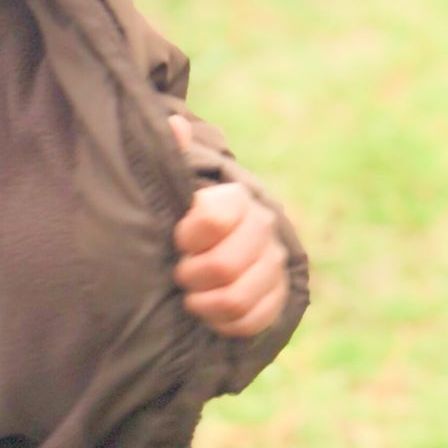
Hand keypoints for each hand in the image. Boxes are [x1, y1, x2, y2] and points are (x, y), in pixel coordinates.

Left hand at [167, 114, 287, 338]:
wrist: (207, 247)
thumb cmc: (180, 216)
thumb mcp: (170, 185)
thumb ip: (169, 154)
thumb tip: (174, 124)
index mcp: (235, 198)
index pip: (214, 219)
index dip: (188, 236)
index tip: (176, 239)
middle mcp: (262, 227)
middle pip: (224, 267)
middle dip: (191, 276)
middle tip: (179, 272)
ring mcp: (274, 264)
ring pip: (236, 299)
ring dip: (204, 304)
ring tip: (191, 296)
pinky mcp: (278, 296)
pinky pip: (251, 322)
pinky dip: (223, 323)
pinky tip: (210, 313)